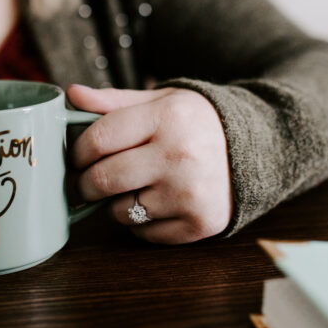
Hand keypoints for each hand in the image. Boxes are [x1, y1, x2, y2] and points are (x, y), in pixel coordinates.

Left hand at [68, 85, 233, 243]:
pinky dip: (139, 222)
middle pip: (102, 180)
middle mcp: (180, 156)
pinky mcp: (199, 224)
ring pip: (119, 211)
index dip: (78, 151)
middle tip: (87, 180)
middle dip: (84, 183)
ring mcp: (191, 194)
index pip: (99, 139)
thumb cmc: (196, 123)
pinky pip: (143, 233)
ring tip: (131, 187)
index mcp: (168, 117)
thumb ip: (113, 101)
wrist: (256, 148)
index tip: (77, 156)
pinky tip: (154, 202)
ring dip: (114, 203)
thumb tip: (71, 94)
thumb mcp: (160, 101)